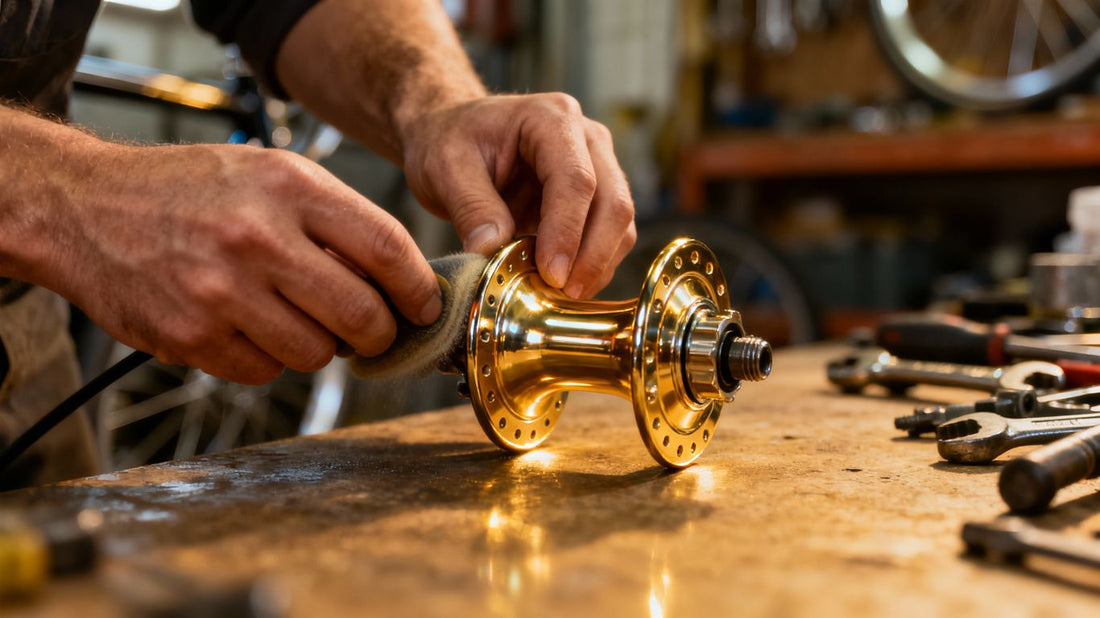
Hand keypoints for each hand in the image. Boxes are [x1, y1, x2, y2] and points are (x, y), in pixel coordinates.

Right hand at [51, 143, 440, 383]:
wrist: (84, 206)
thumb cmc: (190, 190)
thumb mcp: (271, 174)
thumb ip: (337, 221)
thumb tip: (400, 283)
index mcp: (288, 187)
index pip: (385, 248)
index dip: (416, 289)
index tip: (424, 307)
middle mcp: (257, 238)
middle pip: (360, 315)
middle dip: (379, 334)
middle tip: (372, 332)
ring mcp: (221, 292)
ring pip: (315, 354)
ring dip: (318, 347)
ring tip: (293, 317)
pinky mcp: (190, 337)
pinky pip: (263, 373)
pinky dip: (267, 359)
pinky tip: (247, 326)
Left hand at [401, 93, 636, 298]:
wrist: (450, 133)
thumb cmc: (448, 140)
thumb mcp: (444, 166)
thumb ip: (470, 205)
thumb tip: (492, 248)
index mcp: (551, 118)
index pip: (576, 179)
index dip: (568, 231)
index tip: (552, 274)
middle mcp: (586, 138)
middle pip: (613, 201)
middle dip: (593, 256)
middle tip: (564, 294)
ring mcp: (597, 166)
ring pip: (619, 223)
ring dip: (597, 265)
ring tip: (560, 296)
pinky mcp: (594, 196)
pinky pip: (608, 236)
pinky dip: (592, 265)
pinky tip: (563, 287)